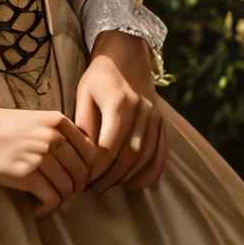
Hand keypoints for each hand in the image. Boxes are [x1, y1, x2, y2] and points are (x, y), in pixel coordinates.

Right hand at [0, 94, 102, 216]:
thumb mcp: (33, 121)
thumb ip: (56, 135)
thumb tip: (75, 165)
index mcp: (57, 122)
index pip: (89, 152)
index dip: (88, 171)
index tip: (77, 182)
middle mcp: (53, 137)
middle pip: (81, 172)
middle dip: (77, 190)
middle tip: (65, 199)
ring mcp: (40, 155)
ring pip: (68, 187)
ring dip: (63, 202)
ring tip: (51, 205)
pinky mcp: (25, 174)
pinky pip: (51, 198)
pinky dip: (48, 209)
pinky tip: (39, 210)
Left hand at [74, 31, 167, 192]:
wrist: (127, 55)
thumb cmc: (100, 76)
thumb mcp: (84, 93)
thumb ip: (84, 122)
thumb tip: (82, 154)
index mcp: (120, 104)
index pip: (108, 147)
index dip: (95, 168)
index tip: (82, 178)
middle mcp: (142, 112)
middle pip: (129, 156)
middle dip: (110, 177)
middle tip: (92, 188)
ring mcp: (155, 118)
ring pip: (145, 157)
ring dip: (127, 178)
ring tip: (107, 187)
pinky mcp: (161, 123)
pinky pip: (160, 153)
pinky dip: (149, 172)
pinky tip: (135, 185)